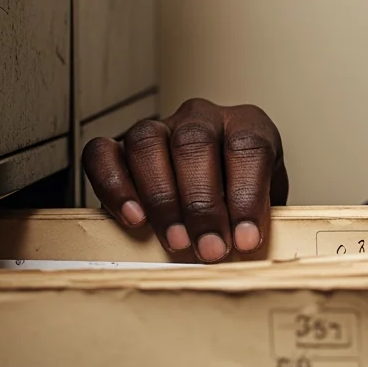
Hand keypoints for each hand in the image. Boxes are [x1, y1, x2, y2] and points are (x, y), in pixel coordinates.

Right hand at [82, 99, 288, 262]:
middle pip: (194, 143)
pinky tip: (133, 218)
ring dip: (161, 198)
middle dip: (202, 204)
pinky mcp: (120, 145)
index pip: (248, 146)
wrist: (218, 191)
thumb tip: (246, 247)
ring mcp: (159, 126)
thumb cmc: (243, 197)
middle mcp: (201, 117)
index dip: (248, 195)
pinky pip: (102, 153)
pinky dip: (114, 186)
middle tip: (210, 249)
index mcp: (246, 124)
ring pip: (147, 142)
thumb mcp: (264, 203)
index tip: (246, 239)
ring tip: (176, 241)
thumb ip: (257, 218)